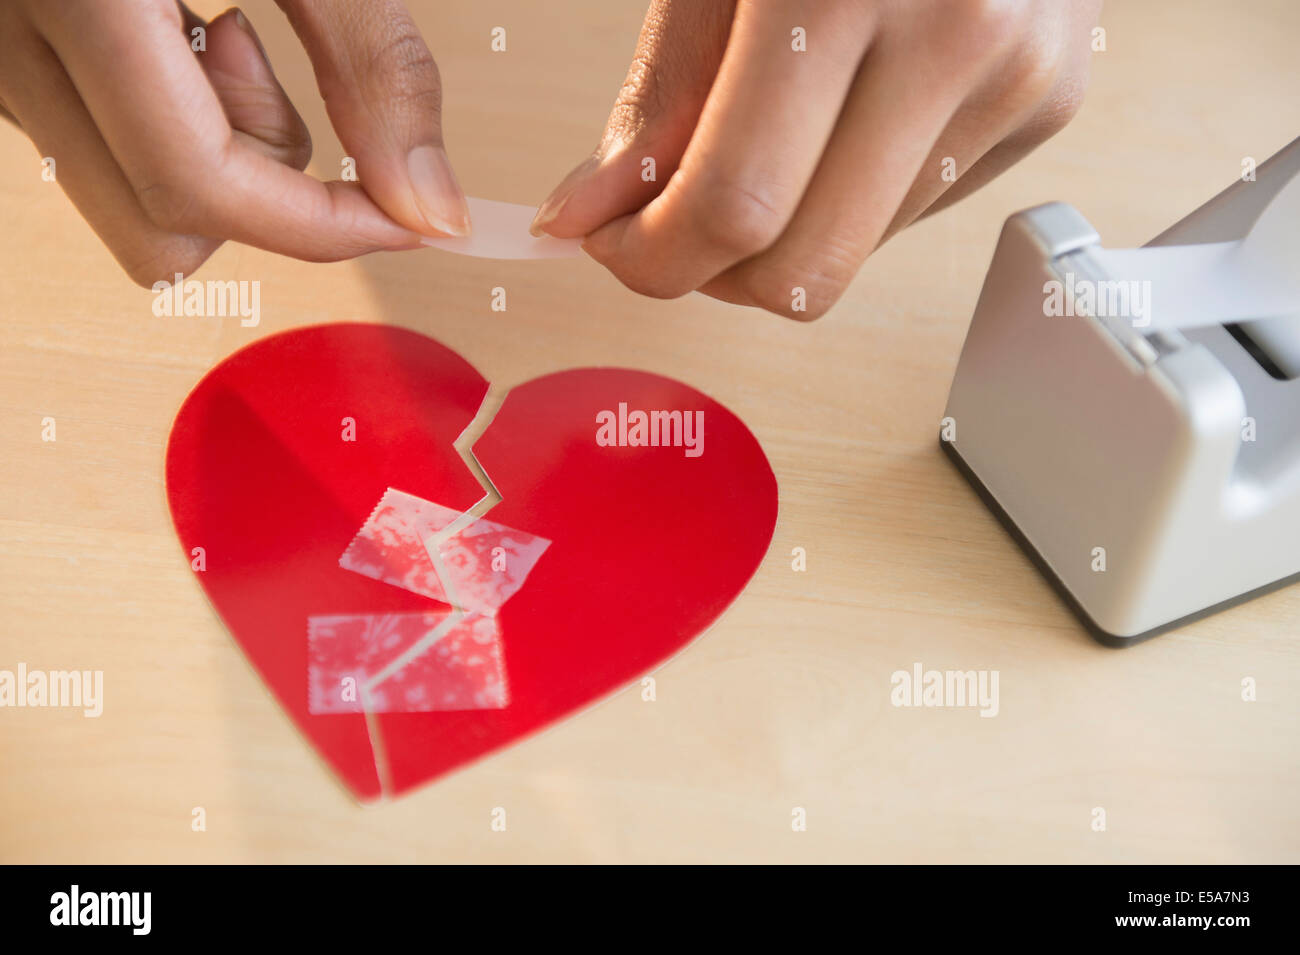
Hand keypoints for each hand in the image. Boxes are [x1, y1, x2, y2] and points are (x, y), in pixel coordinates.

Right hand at [0, 0, 469, 285]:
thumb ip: (372, 62)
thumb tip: (426, 200)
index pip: (200, 186)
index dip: (322, 227)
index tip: (402, 216)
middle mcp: (9, 31)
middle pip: (158, 228)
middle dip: (257, 189)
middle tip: (278, 71)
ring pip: (126, 198)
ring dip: (211, 152)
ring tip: (225, 24)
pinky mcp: (8, 49)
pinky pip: (101, 142)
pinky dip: (169, 117)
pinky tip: (182, 22)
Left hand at [531, 0, 1101, 318]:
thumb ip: (661, 90)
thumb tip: (592, 214)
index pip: (738, 205)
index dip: (657, 258)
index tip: (617, 247)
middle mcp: (956, 34)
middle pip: (808, 269)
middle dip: (716, 275)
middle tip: (672, 228)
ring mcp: (1019, 73)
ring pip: (860, 254)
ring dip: (786, 233)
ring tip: (765, 140)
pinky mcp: (1050, 100)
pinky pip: (918, 213)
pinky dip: (853, 194)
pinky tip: (844, 115)